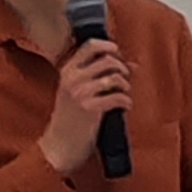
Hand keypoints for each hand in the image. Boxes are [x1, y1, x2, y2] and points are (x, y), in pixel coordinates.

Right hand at [41, 37, 131, 176]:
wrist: (59, 145)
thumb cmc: (71, 118)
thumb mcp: (75, 91)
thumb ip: (97, 75)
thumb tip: (131, 65)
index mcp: (67, 71)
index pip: (90, 46)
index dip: (108, 46)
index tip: (117, 53)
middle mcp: (72, 79)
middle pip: (107, 60)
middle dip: (121, 67)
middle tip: (125, 78)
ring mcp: (80, 93)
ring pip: (115, 77)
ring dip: (125, 85)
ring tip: (124, 94)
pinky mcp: (90, 109)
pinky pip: (118, 97)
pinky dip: (126, 101)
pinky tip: (125, 106)